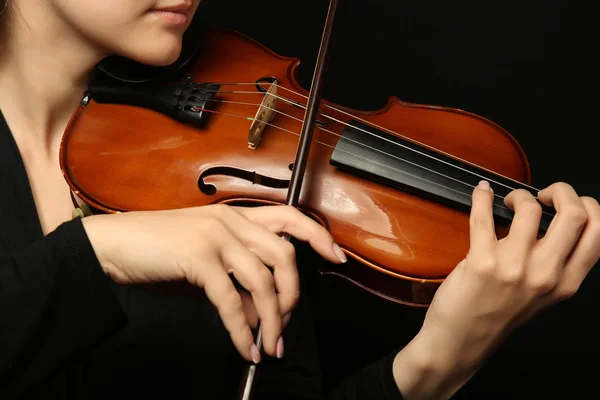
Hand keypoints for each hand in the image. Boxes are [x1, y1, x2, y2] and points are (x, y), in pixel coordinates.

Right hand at [82, 204, 345, 362]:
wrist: (112, 244)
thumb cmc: (158, 251)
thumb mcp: (205, 265)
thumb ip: (237, 284)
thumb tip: (264, 316)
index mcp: (235, 216)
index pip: (290, 217)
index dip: (318, 235)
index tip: (337, 256)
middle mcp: (230, 221)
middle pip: (284, 255)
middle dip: (293, 294)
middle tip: (289, 323)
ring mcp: (215, 236)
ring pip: (263, 281)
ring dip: (273, 320)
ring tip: (270, 347)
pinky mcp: (198, 257)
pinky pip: (232, 302)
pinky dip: (243, 331)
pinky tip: (246, 348)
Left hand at [393, 181, 599, 398]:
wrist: (460, 342)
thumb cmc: (497, 317)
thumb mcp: (542, 296)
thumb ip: (556, 265)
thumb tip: (556, 223)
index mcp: (565, 283)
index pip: (598, 232)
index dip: (588, 206)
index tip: (566, 202)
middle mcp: (546, 275)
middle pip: (575, 214)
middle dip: (562, 190)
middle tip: (543, 194)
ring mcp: (514, 268)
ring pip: (530, 209)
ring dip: (519, 195)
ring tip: (509, 202)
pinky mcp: (482, 262)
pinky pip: (484, 215)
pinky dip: (481, 197)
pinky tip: (481, 193)